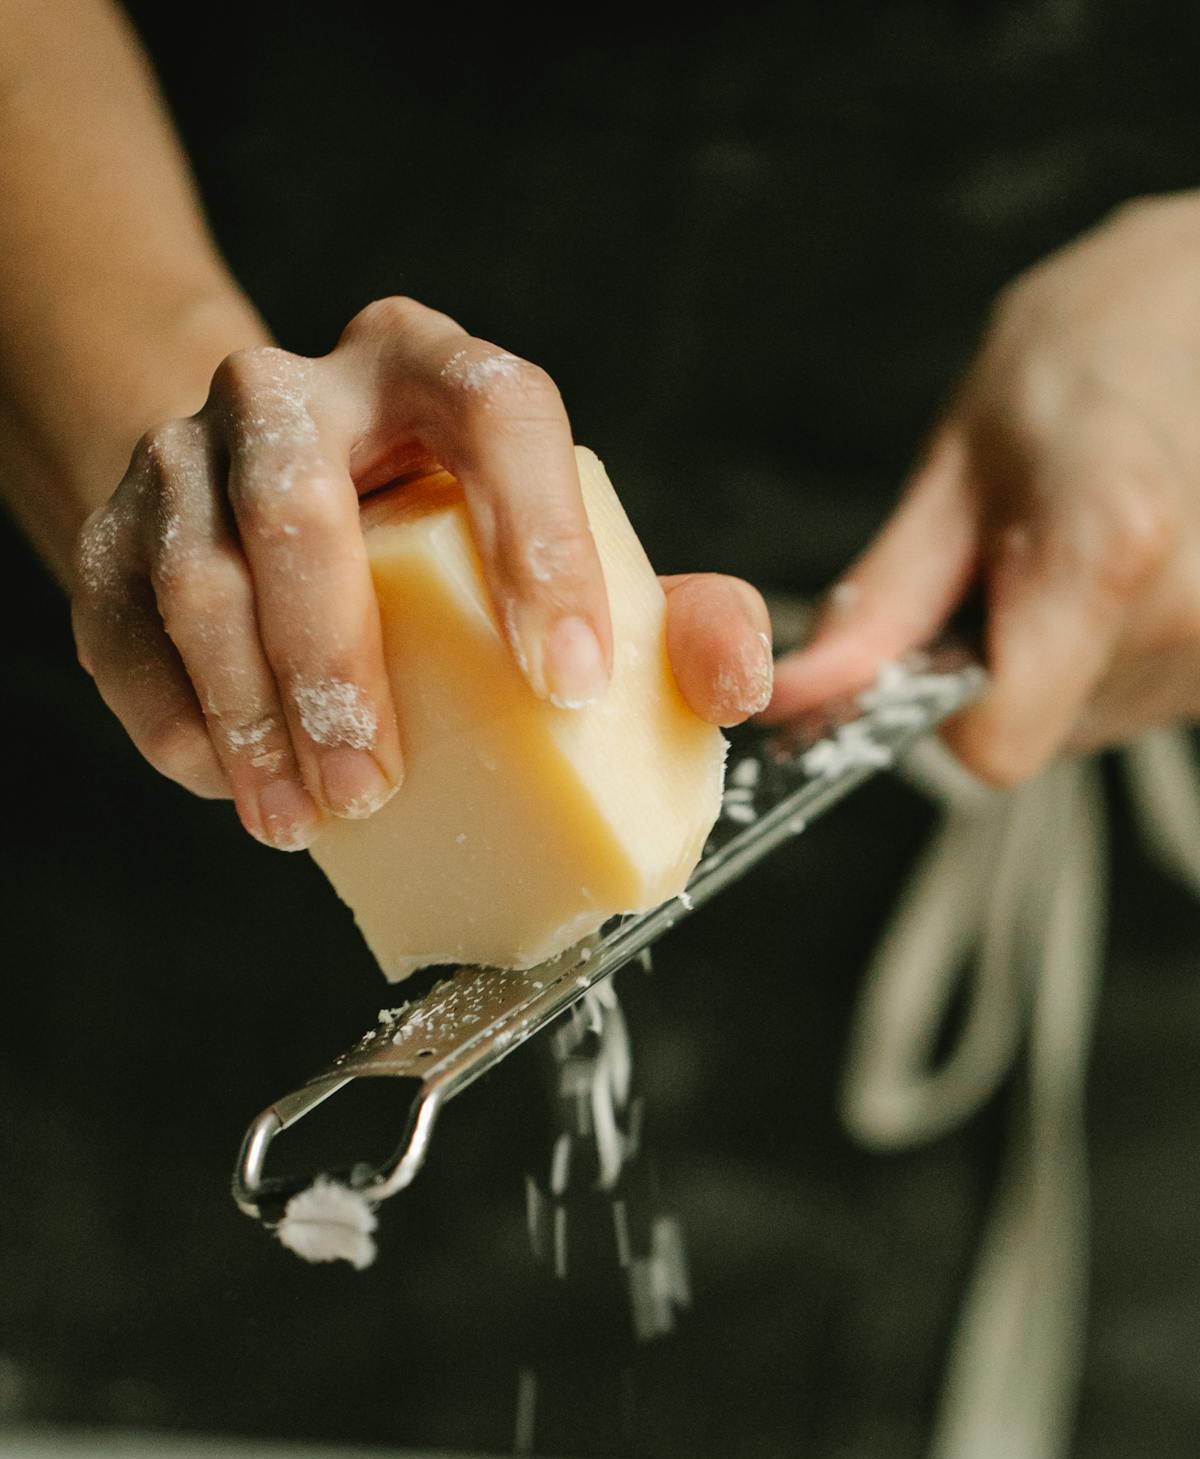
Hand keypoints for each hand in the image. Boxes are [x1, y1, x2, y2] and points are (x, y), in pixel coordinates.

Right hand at [72, 297, 772, 847]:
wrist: (269, 501)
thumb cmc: (446, 546)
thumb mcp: (565, 558)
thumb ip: (669, 618)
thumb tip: (736, 683)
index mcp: (439, 374)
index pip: (499, 415)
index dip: (537, 542)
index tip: (567, 681)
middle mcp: (305, 389)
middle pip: (302, 501)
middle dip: (338, 659)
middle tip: (379, 788)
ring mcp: (193, 448)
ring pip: (202, 569)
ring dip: (248, 710)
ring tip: (305, 821)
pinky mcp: (122, 526)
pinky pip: (129, 623)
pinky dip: (177, 719)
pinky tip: (231, 785)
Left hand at [765, 192, 1199, 782]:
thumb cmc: (1081, 363)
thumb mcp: (955, 468)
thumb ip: (879, 604)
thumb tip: (796, 696)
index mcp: (1112, 550)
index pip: (997, 744)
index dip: (941, 707)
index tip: (938, 635)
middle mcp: (1192, 611)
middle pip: (1039, 729)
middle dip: (1001, 665)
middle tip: (1020, 556)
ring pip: (1086, 718)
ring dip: (1058, 655)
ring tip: (1080, 548)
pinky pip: (1133, 695)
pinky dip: (1108, 650)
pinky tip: (1122, 567)